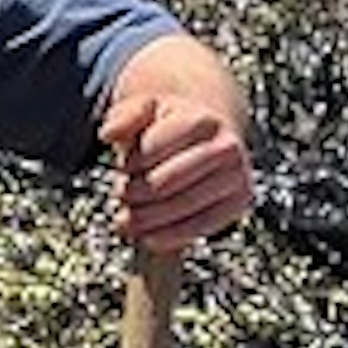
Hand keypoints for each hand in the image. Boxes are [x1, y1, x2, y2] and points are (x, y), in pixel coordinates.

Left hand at [99, 69, 253, 252]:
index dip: (129, 164)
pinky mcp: (238, 203)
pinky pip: (201, 227)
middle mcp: (227, 148)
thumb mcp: (142, 109)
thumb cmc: (169, 125)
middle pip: (162, 184)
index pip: (150, 150)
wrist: (207, 136)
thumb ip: (122, 117)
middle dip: (133, 194)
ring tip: (127, 218)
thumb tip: (108, 134)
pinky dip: (171, 236)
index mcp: (202, 120)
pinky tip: (147, 237)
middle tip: (121, 196)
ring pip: (180, 208)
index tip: (123, 167)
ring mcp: (236, 177)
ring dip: (146, 218)